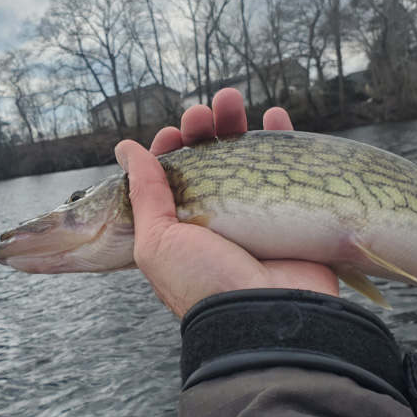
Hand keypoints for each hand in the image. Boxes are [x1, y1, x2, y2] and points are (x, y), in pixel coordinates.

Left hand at [114, 88, 338, 317]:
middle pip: (209, 163)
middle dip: (202, 132)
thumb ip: (144, 194)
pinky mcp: (290, 213)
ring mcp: (255, 216)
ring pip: (245, 159)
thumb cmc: (202, 283)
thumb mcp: (157, 241)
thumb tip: (126, 150)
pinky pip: (289, 170)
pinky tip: (275, 116)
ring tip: (230, 99)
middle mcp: (216, 220)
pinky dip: (284, 140)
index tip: (172, 134)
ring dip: (236, 126)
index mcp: (181, 228)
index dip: (171, 152)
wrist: (263, 317)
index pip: (173, 180)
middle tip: (201, 113)